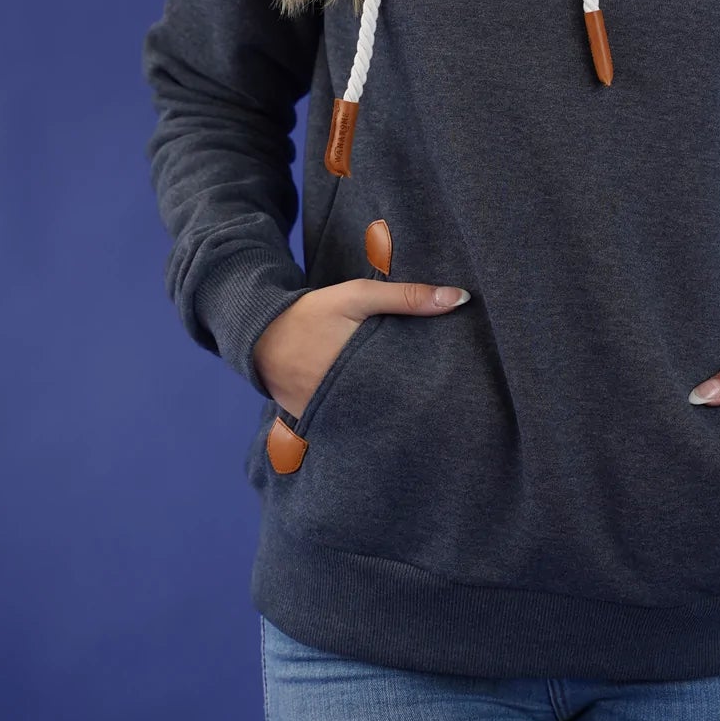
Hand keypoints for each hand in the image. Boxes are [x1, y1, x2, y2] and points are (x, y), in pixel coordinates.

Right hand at [253, 277, 470, 419]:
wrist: (259, 333)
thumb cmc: (313, 312)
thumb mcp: (358, 296)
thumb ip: (408, 297)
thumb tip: (460, 298)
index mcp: (357, 373)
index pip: (406, 391)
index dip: (429, 392)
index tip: (453, 389)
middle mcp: (342, 402)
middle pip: (391, 412)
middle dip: (412, 407)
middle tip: (440, 403)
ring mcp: (327, 417)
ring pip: (370, 422)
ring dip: (388, 415)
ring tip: (415, 414)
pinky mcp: (315, 423)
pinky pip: (347, 424)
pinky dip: (363, 418)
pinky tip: (379, 414)